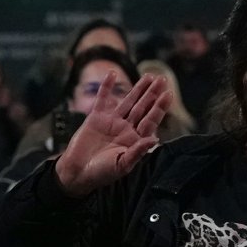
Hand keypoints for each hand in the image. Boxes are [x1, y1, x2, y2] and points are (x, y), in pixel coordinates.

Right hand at [53, 72, 169, 196]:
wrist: (77, 173)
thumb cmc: (101, 173)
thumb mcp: (122, 165)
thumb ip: (138, 151)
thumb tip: (155, 139)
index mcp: (135, 140)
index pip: (151, 120)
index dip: (160, 107)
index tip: (169, 94)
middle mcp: (126, 128)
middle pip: (143, 107)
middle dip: (152, 94)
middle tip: (162, 79)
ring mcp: (112, 121)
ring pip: (128, 101)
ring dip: (138, 88)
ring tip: (149, 76)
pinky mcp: (96, 117)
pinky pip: (103, 99)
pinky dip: (107, 86)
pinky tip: (112, 73)